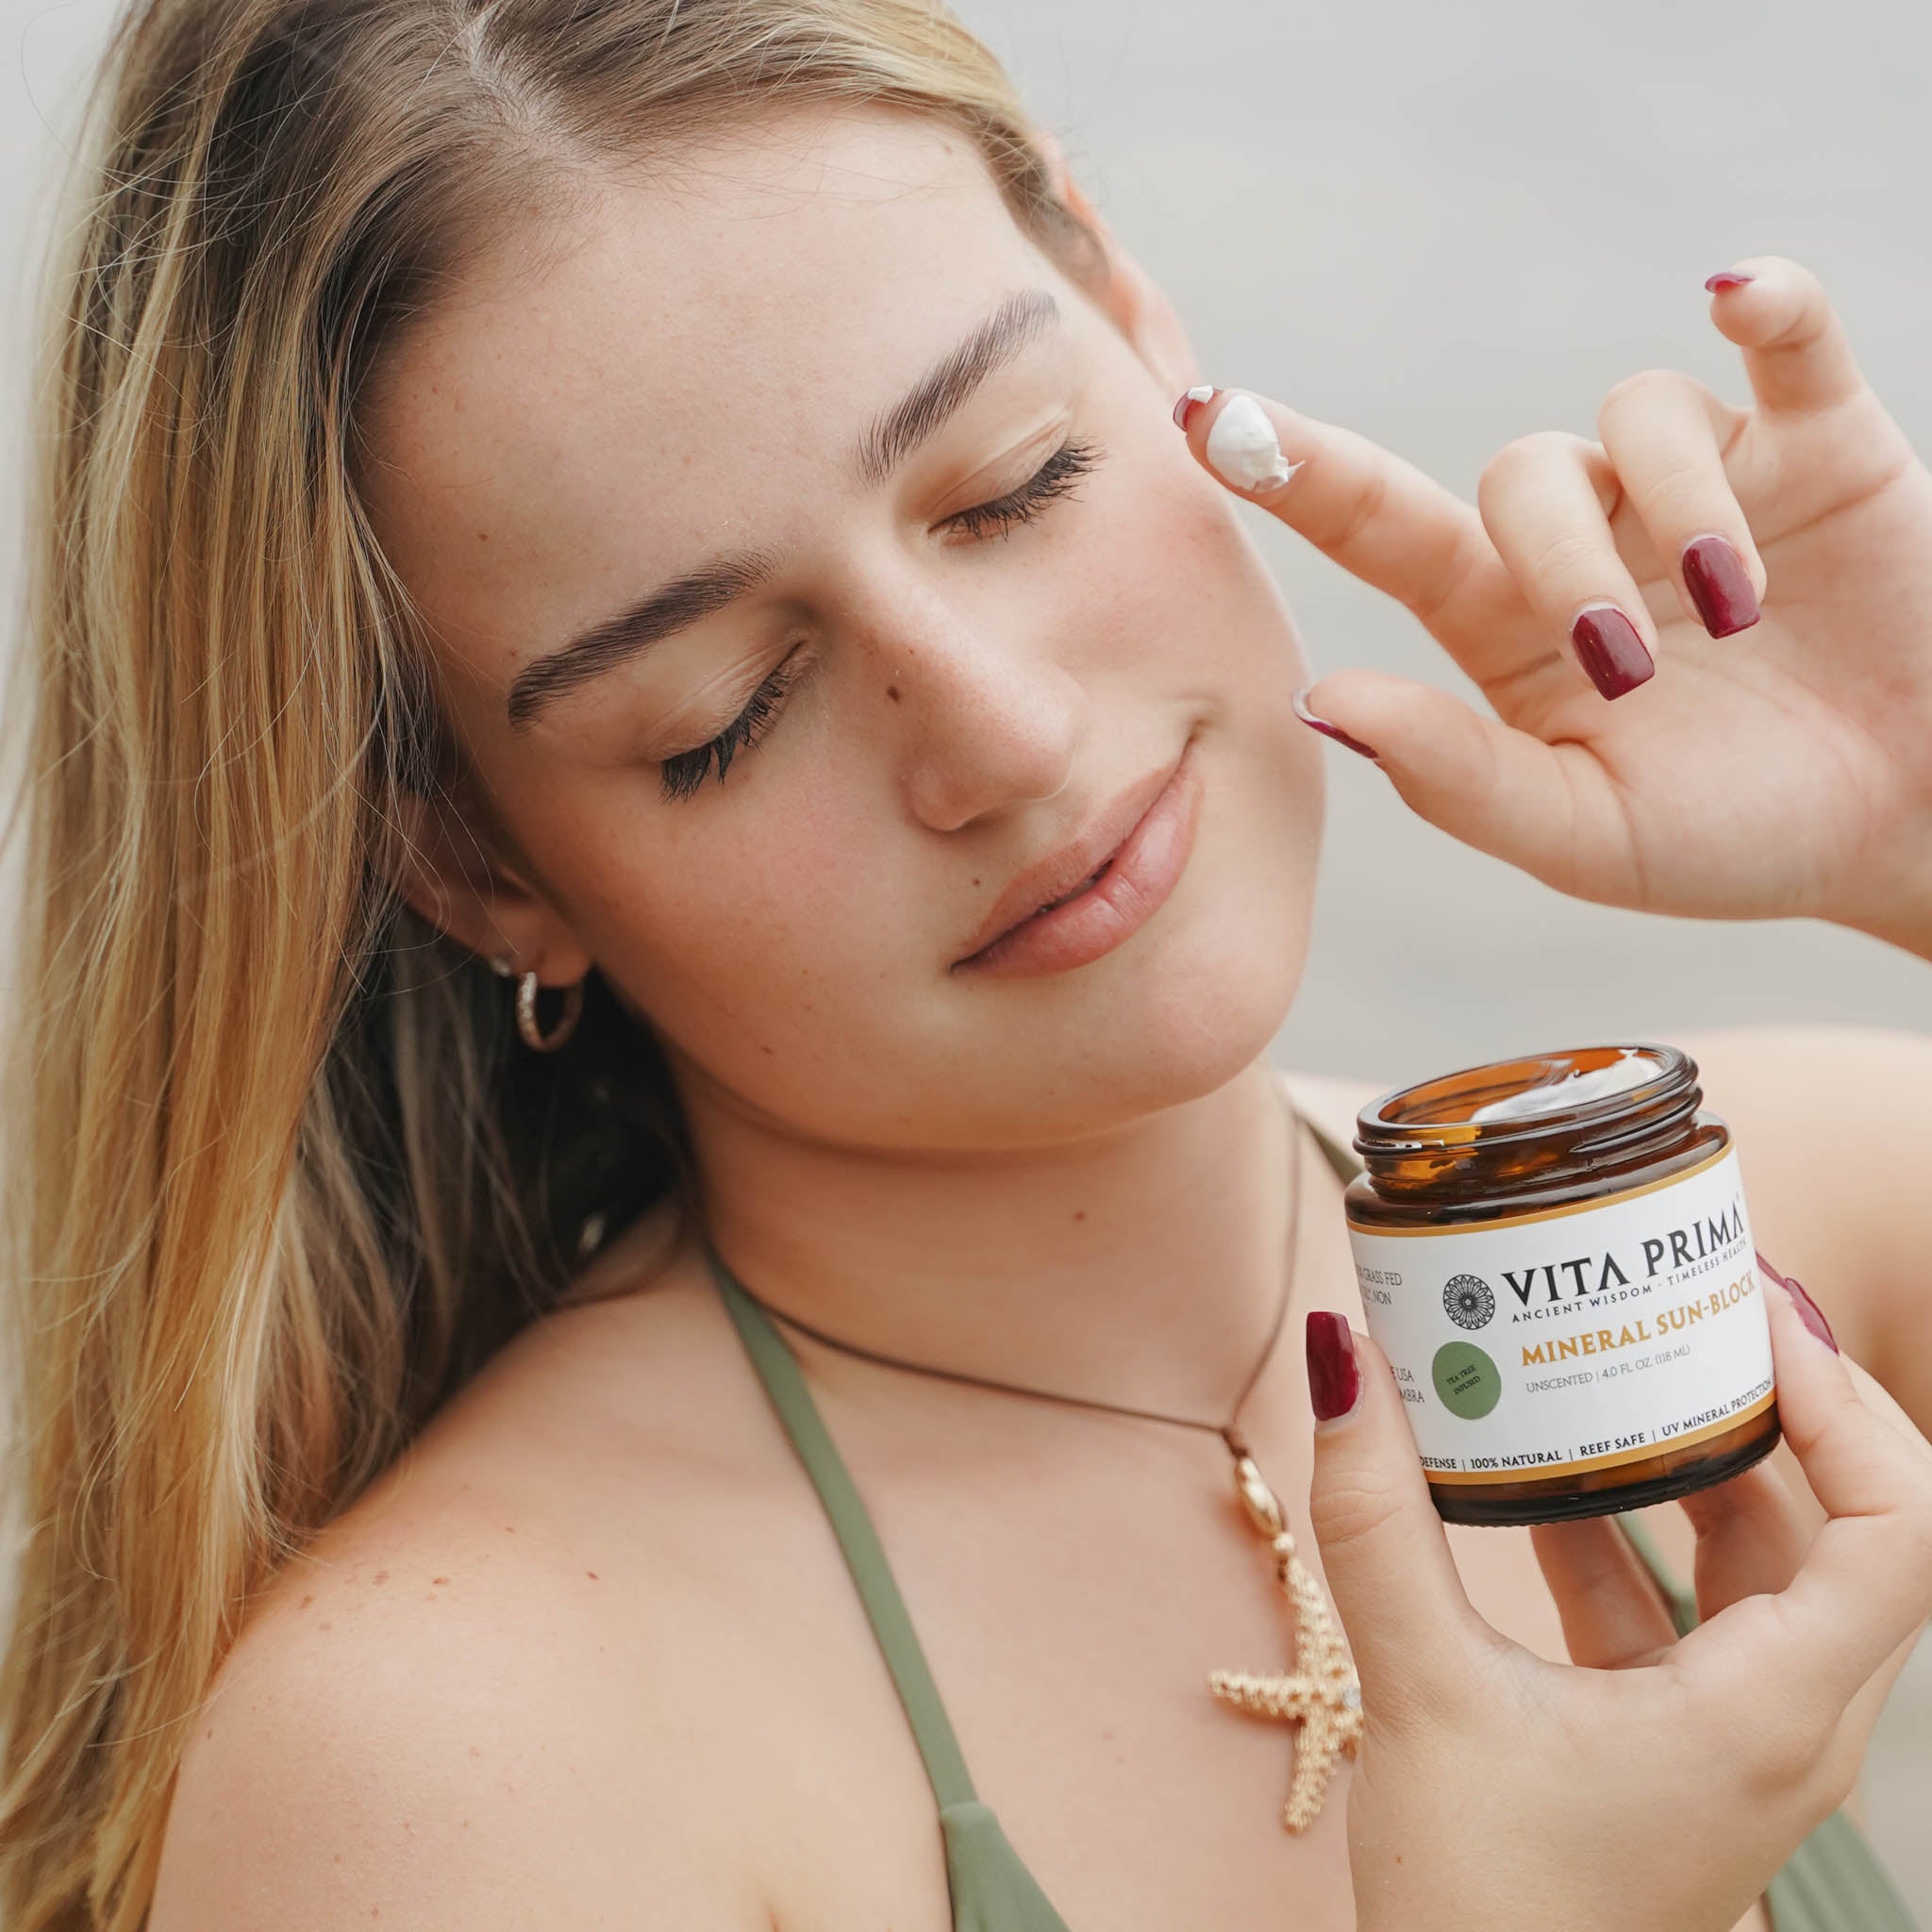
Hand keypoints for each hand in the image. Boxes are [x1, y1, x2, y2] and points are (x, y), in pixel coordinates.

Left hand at [1175, 257, 1931, 957]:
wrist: (1909, 826)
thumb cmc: (1734, 838)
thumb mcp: (1583, 837)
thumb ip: (1457, 776)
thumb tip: (1319, 701)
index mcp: (1506, 627)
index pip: (1381, 527)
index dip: (1299, 470)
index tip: (1203, 416)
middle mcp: (1587, 538)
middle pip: (1519, 475)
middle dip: (1563, 563)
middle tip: (1631, 668)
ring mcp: (1700, 482)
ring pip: (1633, 416)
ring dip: (1677, 505)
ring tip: (1741, 618)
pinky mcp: (1818, 443)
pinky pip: (1782, 337)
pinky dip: (1765, 308)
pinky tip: (1739, 304)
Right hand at [1302, 1268, 1931, 1931]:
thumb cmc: (1491, 1914)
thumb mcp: (1423, 1699)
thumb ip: (1378, 1526)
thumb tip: (1346, 1366)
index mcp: (1775, 1711)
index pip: (1899, 1525)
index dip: (1848, 1402)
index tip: (1752, 1311)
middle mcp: (1790, 1720)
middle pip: (1846, 1527)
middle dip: (1778, 1404)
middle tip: (1688, 1304)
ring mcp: (1742, 1738)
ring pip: (1767, 1567)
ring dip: (1703, 1463)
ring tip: (1620, 1366)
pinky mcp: (1683, 1747)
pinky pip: (1689, 1611)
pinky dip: (1635, 1532)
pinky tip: (1545, 1483)